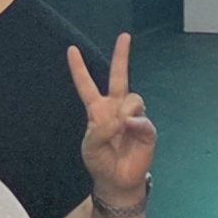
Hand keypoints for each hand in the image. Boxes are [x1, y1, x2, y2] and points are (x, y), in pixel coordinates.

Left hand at [69, 33, 151, 211]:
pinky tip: (131, 130)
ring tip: (122, 127)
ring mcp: (132, 116)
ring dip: (126, 111)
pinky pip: (143, 119)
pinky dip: (136, 124)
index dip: (78, 68)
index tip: (71, 49)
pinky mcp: (146, 129)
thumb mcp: (90, 145)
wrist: (116, 181)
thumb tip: (123, 118)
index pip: (86, 85)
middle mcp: (115, 108)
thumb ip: (102, 128)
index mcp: (97, 110)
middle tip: (124, 36)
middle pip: (119, 77)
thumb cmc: (99, 162)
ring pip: (133, 98)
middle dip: (121, 56)